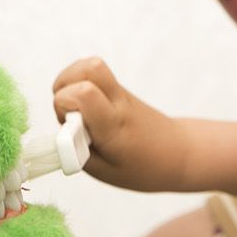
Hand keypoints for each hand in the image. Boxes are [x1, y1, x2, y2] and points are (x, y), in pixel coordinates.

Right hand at [53, 57, 192, 191]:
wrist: (178, 153)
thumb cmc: (142, 168)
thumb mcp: (105, 172)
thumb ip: (77, 152)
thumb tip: (58, 133)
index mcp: (114, 125)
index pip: (84, 93)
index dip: (64, 104)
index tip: (70, 127)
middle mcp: (118, 102)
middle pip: (90, 67)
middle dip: (64, 85)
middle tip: (68, 112)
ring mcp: (120, 92)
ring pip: (91, 64)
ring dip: (70, 81)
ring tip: (74, 107)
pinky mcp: (119, 89)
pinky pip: (94, 73)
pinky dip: (79, 83)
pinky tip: (84, 106)